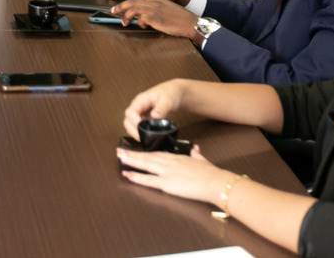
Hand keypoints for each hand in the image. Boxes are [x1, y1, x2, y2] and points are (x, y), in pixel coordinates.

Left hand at [111, 0, 200, 41]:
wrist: (190, 22)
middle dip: (120, 7)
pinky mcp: (154, 17)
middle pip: (131, 2)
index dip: (126, 3)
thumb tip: (140, 18)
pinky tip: (143, 27)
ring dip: (125, 16)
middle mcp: (153, 1)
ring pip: (133, 8)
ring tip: (124, 22)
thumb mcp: (164, 11)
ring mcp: (153, 8)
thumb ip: (152, 12)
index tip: (118, 7)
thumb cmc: (178, 19)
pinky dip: (139, 23)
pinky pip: (141, 19)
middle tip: (112, 11)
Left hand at [117, 144, 231, 206]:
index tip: (135, 151)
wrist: (215, 182)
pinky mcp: (167, 183)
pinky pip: (148, 180)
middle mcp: (169, 162)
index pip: (157, 153)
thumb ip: (196, 154)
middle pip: (147, 157)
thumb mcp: (201, 160)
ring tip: (119, 158)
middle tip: (119, 151)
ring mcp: (167, 172)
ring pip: (145, 165)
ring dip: (131, 161)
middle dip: (132, 154)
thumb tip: (195, 150)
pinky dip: (137, 177)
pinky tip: (128, 175)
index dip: (144, 152)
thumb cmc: (210, 173)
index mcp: (177, 157)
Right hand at [122, 79, 187, 139]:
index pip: (130, 112)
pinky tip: (146, 137)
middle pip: (127, 120)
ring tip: (144, 139)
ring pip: (130, 124)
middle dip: (132, 130)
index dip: (134, 122)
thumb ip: (161, 108)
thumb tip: (155, 116)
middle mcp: (138, 106)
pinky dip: (139, 132)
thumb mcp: (168, 100)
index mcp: (141, 100)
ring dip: (134, 132)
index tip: (142, 129)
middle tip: (142, 138)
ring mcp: (140, 112)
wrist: (175, 92)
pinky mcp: (144, 117)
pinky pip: (137, 126)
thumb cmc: (170, 93)